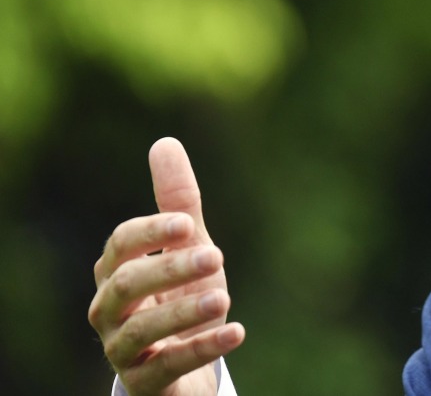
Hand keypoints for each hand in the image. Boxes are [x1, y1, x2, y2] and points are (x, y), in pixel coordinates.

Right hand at [89, 138, 245, 395]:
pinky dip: (201, 348)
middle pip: (125, 286)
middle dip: (169, 268)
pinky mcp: (143, 382)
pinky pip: (166, 368)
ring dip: (182, 313)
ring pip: (140, 331)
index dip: (150, 233)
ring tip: (224, 298)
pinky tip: (237, 332)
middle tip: (216, 256)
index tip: (189, 223)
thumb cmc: (179, 296)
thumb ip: (177, 202)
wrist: (181, 366)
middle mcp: (109, 311)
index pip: (120, 246)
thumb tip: (164, 142)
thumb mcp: (186, 249)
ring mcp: (121, 350)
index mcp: (115, 272)